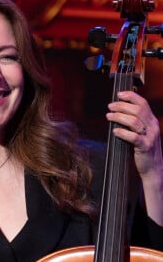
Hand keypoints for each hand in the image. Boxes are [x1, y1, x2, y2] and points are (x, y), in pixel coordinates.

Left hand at [107, 90, 162, 223]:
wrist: (153, 168)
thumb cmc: (144, 148)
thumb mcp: (143, 132)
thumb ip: (135, 121)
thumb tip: (119, 109)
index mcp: (152, 120)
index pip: (143, 103)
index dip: (131, 96)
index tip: (118, 94)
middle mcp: (152, 126)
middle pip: (138, 110)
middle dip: (122, 106)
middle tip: (110, 106)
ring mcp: (150, 136)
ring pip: (135, 121)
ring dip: (119, 117)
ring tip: (108, 116)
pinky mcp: (145, 147)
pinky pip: (134, 137)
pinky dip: (123, 132)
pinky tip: (115, 131)